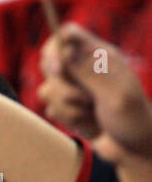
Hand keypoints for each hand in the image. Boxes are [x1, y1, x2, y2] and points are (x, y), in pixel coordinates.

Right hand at [39, 23, 151, 166]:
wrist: (133, 147)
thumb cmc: (132, 118)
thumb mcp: (114, 93)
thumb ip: (87, 72)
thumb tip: (64, 49)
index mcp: (100, 55)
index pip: (68, 34)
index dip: (56, 45)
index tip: (58, 66)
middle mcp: (84, 68)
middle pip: (50, 61)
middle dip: (61, 83)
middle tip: (83, 97)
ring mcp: (74, 88)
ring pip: (48, 89)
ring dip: (68, 105)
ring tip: (92, 111)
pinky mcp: (67, 108)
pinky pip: (51, 108)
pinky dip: (68, 118)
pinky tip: (88, 122)